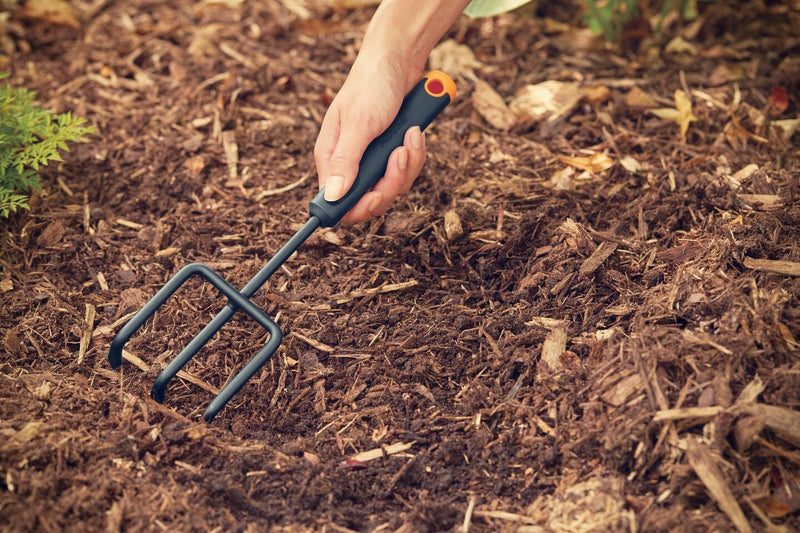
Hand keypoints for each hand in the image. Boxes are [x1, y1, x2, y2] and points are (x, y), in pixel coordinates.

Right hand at [313, 58, 427, 222]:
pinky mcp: (391, 154)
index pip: (337, 202)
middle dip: (392, 182)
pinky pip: (407, 171)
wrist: (396, 61)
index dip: (357, 208)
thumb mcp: (359, 124)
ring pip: (393, 187)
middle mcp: (349, 164)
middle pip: (370, 200)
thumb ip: (345, 161)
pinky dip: (415, 154)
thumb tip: (332, 197)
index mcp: (330, 158)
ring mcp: (372, 160)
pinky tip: (415, 133)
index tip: (376, 197)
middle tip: (400, 154)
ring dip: (408, 165)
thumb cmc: (371, 86)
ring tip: (411, 135)